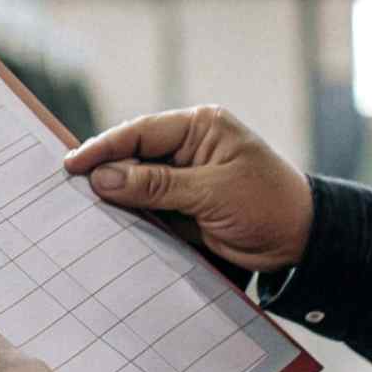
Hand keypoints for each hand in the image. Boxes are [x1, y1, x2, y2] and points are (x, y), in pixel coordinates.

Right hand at [61, 105, 312, 271]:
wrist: (303, 243)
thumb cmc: (268, 205)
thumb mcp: (212, 192)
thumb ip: (157, 185)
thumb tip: (104, 179)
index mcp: (200, 127)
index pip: (140, 132)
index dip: (104, 148)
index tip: (73, 164)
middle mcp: (189, 146)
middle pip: (133, 155)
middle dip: (104, 172)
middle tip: (69, 189)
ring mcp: (185, 177)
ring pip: (137, 183)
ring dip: (115, 197)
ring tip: (80, 207)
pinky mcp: (185, 205)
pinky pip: (148, 207)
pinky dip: (130, 216)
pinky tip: (109, 223)